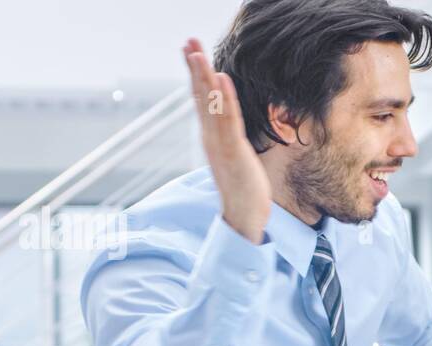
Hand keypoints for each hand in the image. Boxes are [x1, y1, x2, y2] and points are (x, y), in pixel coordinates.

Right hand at [183, 38, 271, 243]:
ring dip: (204, 77)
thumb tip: (228, 121)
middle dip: (194, 68)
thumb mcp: (235, 155)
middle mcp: (210, 138)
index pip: (201, 100)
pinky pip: (228, 121)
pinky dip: (224, 99)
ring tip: (197, 53)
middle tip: (188, 42)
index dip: (196, 75)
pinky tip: (222, 79)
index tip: (190, 50)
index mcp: (211, 137)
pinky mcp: (232, 153)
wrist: (243, 217)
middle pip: (200, 97)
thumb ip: (229, 137)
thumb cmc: (242, 188)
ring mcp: (219, 145)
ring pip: (210, 105)